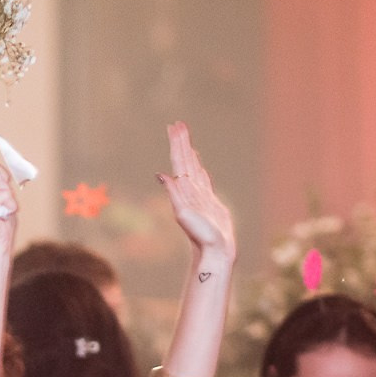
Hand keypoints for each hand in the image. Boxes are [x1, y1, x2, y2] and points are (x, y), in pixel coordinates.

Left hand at [157, 122, 235, 263]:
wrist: (214, 252)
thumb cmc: (200, 236)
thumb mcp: (183, 214)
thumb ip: (174, 194)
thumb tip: (161, 175)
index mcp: (185, 190)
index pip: (179, 161)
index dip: (177, 144)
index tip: (174, 127)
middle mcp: (191, 190)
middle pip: (185, 161)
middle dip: (181, 142)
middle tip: (178, 124)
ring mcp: (200, 195)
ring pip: (193, 168)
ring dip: (189, 152)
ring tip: (185, 138)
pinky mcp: (209, 202)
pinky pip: (203, 180)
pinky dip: (199, 168)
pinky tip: (198, 164)